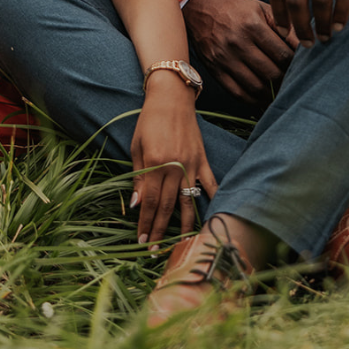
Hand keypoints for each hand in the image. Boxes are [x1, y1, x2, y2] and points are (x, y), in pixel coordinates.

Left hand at [130, 75, 217, 245]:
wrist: (172, 98)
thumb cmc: (149, 121)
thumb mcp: (137, 146)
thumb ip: (139, 176)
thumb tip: (138, 204)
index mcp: (156, 163)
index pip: (151, 201)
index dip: (146, 223)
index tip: (142, 240)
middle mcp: (175, 166)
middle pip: (168, 206)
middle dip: (160, 230)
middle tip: (155, 250)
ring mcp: (191, 165)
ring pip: (188, 201)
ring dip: (182, 225)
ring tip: (178, 244)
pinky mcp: (202, 160)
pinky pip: (209, 184)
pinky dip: (211, 200)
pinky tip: (211, 218)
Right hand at [183, 0, 297, 102]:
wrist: (200, 8)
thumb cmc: (237, 8)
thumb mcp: (261, 8)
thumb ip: (285, 26)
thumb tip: (307, 46)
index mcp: (252, 25)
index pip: (282, 54)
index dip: (296, 65)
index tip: (303, 68)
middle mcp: (237, 43)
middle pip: (271, 73)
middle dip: (287, 81)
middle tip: (296, 83)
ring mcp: (224, 59)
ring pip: (256, 87)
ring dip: (273, 94)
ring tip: (283, 92)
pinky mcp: (215, 70)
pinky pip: (238, 93)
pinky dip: (254, 101)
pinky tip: (264, 99)